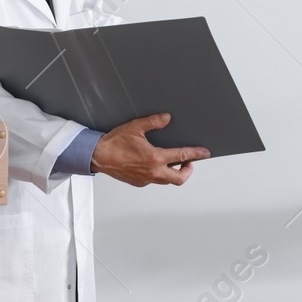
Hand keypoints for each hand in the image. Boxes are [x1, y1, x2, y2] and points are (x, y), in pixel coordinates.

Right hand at [90, 113, 210, 186]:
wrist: (96, 156)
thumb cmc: (113, 143)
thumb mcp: (135, 128)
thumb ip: (153, 122)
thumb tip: (166, 118)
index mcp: (154, 158)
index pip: (182, 157)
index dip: (196, 155)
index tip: (205, 153)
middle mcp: (152, 172)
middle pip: (179, 179)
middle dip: (187, 171)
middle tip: (189, 162)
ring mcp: (145, 179)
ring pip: (166, 180)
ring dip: (172, 172)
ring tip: (172, 162)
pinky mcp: (138, 182)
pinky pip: (154, 180)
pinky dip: (159, 174)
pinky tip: (155, 164)